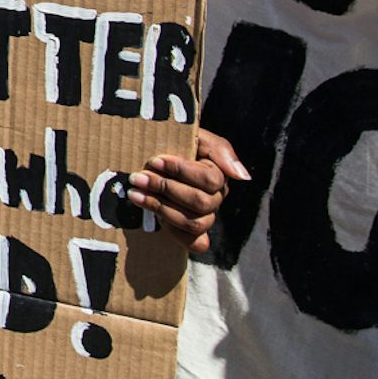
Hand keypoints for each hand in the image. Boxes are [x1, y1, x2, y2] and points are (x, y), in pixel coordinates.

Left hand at [129, 127, 248, 253]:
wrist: (155, 149)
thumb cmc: (176, 142)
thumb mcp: (196, 135)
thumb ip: (220, 150)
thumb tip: (242, 176)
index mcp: (218, 174)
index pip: (209, 179)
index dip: (180, 170)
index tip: (154, 161)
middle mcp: (215, 198)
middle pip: (201, 203)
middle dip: (165, 188)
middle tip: (138, 177)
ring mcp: (205, 217)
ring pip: (194, 223)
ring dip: (161, 207)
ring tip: (135, 193)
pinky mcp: (192, 232)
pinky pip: (197, 243)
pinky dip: (176, 233)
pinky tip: (153, 217)